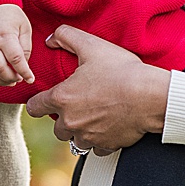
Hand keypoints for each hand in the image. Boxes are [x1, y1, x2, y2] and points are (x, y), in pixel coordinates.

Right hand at [0, 4, 34, 87]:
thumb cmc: (11, 16)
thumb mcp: (25, 27)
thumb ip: (26, 47)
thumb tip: (24, 65)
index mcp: (5, 36)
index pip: (15, 59)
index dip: (24, 72)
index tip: (30, 79)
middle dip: (11, 78)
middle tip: (19, 79)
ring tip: (10, 82)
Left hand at [25, 25, 170, 153]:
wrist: (150, 97)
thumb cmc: (122, 71)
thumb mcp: (92, 45)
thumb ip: (66, 36)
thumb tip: (50, 39)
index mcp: (62, 99)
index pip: (34, 108)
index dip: (38, 102)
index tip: (44, 100)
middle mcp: (71, 122)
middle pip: (56, 129)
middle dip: (64, 119)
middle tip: (78, 105)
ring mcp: (88, 137)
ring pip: (75, 141)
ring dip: (81, 132)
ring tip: (94, 116)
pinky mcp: (106, 146)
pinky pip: (96, 149)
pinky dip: (100, 140)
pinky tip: (109, 126)